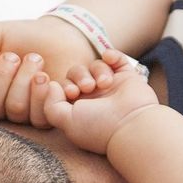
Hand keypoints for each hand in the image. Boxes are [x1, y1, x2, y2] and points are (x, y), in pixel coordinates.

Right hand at [0, 16, 107, 122]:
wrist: (61, 36)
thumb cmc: (24, 37)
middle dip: (2, 77)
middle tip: (14, 56)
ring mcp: (22, 114)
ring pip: (15, 110)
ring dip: (25, 80)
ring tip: (35, 59)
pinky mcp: (46, 115)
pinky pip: (40, 117)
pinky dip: (44, 93)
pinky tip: (49, 77)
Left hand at [37, 50, 159, 153]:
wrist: (132, 125)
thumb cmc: (98, 126)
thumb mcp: (65, 120)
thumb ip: (50, 104)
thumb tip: (52, 84)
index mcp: (79, 109)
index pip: (64, 87)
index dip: (65, 85)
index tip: (72, 93)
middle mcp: (94, 97)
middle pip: (77, 72)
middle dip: (80, 76)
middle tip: (88, 87)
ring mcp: (112, 87)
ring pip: (96, 65)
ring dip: (98, 70)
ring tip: (105, 83)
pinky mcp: (128, 78)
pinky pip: (116, 58)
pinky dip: (112, 55)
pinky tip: (110, 59)